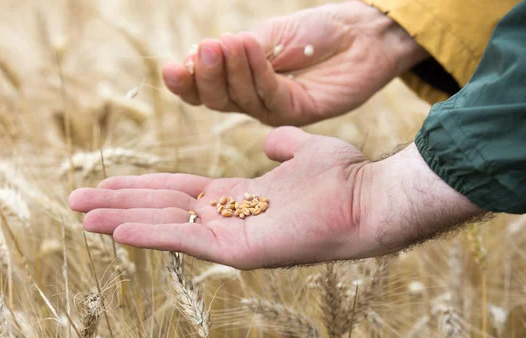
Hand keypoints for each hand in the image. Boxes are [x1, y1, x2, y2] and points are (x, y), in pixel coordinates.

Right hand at [68, 127, 370, 268]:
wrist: (370, 198)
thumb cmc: (343, 178)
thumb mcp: (305, 152)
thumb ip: (284, 147)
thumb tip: (269, 141)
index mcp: (237, 197)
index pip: (177, 192)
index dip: (141, 187)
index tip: (107, 184)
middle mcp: (227, 217)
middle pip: (161, 208)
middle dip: (118, 204)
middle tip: (76, 202)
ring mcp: (231, 235)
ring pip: (166, 224)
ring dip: (121, 219)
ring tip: (82, 215)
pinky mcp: (240, 248)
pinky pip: (187, 240)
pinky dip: (152, 235)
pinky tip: (116, 230)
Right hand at [162, 1, 427, 125]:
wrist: (360, 34)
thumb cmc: (313, 32)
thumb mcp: (265, 36)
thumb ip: (234, 52)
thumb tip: (190, 60)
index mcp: (241, 83)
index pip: (205, 92)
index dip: (185, 84)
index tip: (169, 68)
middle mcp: (254, 101)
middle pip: (218, 100)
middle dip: (206, 76)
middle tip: (205, 49)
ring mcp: (275, 110)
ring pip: (241, 99)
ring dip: (232, 68)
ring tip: (227, 42)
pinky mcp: (298, 112)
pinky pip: (270, 95)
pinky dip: (257, 71)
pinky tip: (249, 47)